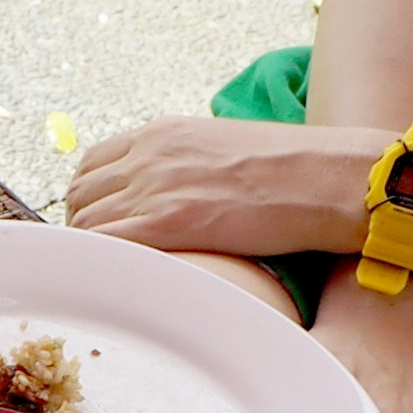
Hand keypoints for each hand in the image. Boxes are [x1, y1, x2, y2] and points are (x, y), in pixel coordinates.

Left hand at [66, 117, 380, 260]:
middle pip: (79, 195)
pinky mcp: (167, 223)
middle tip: (105, 255)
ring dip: (92, 250)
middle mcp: (150, 156)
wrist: (333, 178)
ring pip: (85, 224)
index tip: (100, 220)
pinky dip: (99, 262)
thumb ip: (186, 163)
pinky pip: (103, 245)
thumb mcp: (226, 148)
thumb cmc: (293, 170)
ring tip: (117, 271)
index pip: (92, 164)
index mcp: (163, 133)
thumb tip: (172, 192)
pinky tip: (115, 279)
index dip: (89, 196)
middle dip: (84, 225)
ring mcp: (155, 189)